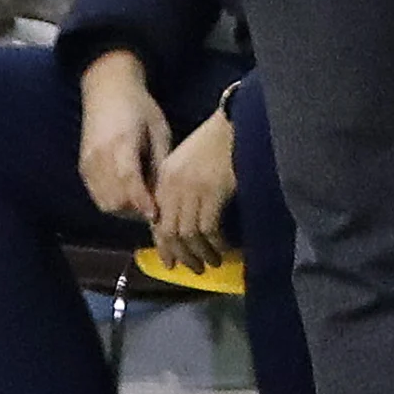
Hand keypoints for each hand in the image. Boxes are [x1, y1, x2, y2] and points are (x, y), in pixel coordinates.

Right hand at [76, 51, 172, 222]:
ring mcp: (89, 162)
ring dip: (123, 210)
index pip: (129, 183)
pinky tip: (127, 194)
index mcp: (122, 143)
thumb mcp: (159, 130)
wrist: (108, 88)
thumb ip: (160, 163)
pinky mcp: (83, 166)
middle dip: (135, 211)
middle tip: (153, 209)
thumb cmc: (140, 106)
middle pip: (115, 200)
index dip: (142, 203)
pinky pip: (96, 195)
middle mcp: (100, 155)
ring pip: (104, 202)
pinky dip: (112, 201)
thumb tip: (165, 195)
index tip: (156, 215)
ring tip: (142, 202)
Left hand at [149, 106, 238, 271]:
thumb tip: (181, 225)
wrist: (235, 125)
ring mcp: (192, 188)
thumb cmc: (215, 143)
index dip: (164, 246)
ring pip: (189, 233)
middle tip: (194, 268)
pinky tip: (224, 248)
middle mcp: (173, 185)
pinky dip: (216, 243)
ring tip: (212, 262)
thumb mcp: (187, 164)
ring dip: (200, 253)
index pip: (157, 220)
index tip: (171, 263)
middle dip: (182, 255)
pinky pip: (209, 228)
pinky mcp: (212, 191)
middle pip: (170, 231)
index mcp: (164, 178)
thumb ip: (179, 190)